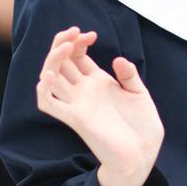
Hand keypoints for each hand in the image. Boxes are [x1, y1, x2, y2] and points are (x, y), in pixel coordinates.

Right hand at [37, 27, 164, 185]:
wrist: (143, 154)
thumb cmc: (142, 126)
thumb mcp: (139, 93)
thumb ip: (129, 75)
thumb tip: (118, 59)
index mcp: (97, 82)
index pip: (76, 55)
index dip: (78, 41)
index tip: (91, 35)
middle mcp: (84, 90)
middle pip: (61, 61)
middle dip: (62, 42)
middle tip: (75, 31)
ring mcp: (77, 103)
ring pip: (51, 76)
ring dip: (53, 58)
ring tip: (66, 45)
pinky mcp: (75, 118)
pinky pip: (48, 103)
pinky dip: (43, 89)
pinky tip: (49, 75)